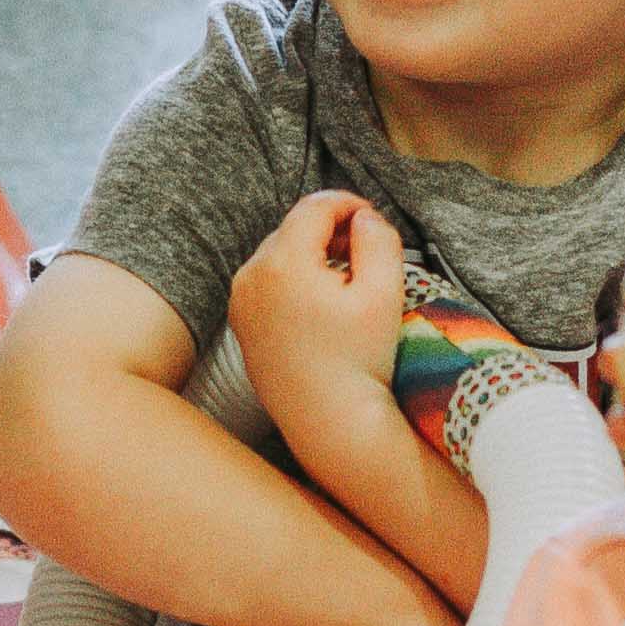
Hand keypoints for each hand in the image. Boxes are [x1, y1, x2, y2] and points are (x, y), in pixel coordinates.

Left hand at [230, 192, 409, 395]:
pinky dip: (292, 279)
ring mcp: (240, 302)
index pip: (314, 207)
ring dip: (310, 254)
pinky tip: (321, 303)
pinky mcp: (241, 324)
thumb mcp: (384, 293)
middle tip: (364, 250)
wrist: (329, 421)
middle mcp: (250, 276)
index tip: (373, 220)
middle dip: (328, 230)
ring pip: (277, 254)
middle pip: (292, 228)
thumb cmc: (360, 360)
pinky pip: (266, 282)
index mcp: (282, 263)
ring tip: (345, 278)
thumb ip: (378, 241)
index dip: (348, 204)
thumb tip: (363, 217)